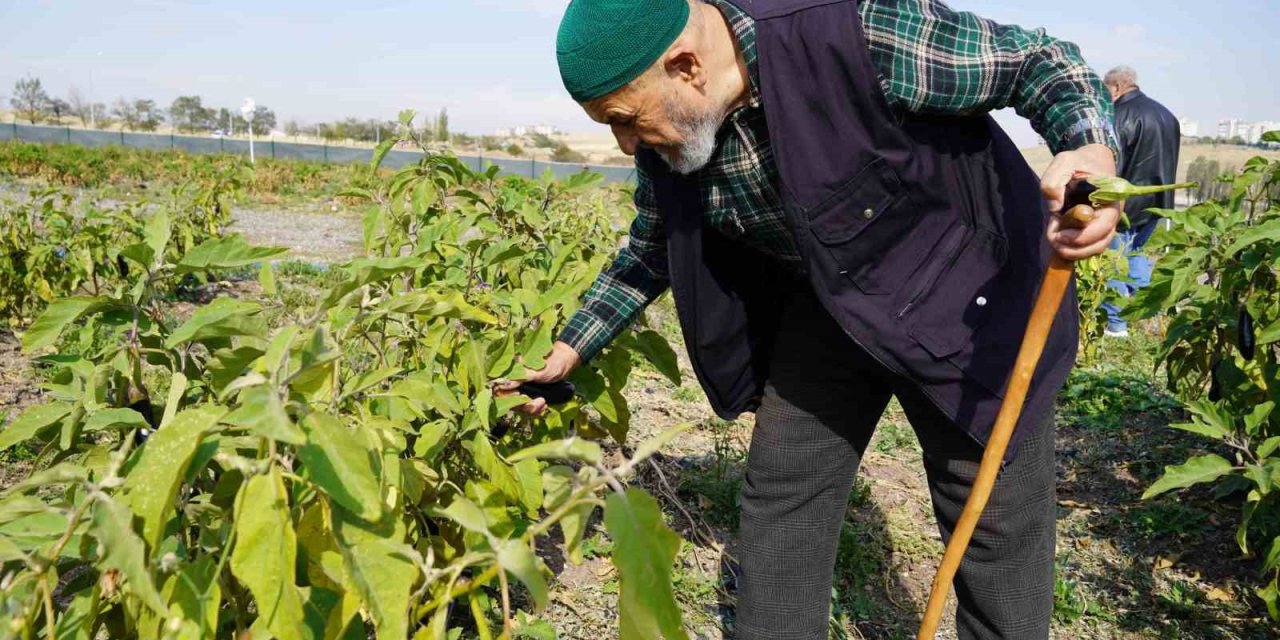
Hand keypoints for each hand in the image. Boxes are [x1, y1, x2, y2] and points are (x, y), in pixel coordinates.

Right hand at [495, 341, 581, 416]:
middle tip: (539, 401)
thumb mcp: (536, 372)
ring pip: (519, 406)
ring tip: (543, 402)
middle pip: (508, 401)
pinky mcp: (529, 395)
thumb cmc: (551, 363)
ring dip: (531, 408)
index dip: (508, 397)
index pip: (499, 389)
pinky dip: (535, 409)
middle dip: (524, 406)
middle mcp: (513, 381)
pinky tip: (544, 405)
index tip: (523, 397)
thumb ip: (520, 378)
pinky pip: (527, 407)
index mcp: (511, 372)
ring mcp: (521, 389)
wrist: (565, 363)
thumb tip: (502, 384)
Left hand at [1040, 143, 1121, 260]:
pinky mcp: (1094, 229)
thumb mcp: (1064, 162)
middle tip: (1054, 240)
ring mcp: (1104, 223)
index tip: (1060, 234)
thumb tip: (1054, 207)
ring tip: (1055, 244)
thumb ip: (1054, 180)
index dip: (1083, 235)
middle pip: (1102, 241)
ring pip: (1097, 248)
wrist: (1089, 162)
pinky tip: (1060, 243)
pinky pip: (1090, 247)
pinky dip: (1075, 250)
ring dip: (1075, 252)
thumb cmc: (1079, 162)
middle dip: (1076, 247)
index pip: (1105, 224)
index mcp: (1110, 198)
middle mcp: (1111, 214)